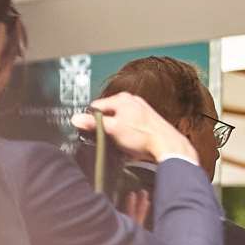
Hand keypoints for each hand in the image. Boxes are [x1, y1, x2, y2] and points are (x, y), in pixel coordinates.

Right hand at [74, 93, 198, 167]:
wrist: (168, 146)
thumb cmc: (144, 136)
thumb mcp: (113, 129)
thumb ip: (93, 123)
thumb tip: (76, 119)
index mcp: (121, 99)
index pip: (96, 107)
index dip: (92, 121)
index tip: (94, 132)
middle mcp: (132, 101)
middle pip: (108, 115)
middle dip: (107, 127)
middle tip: (110, 139)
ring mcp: (141, 110)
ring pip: (119, 122)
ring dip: (118, 133)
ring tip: (124, 142)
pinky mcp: (147, 121)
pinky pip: (130, 128)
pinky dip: (129, 135)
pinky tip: (132, 143)